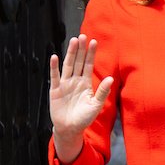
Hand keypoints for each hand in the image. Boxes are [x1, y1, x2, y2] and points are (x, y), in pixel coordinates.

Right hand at [49, 34, 113, 164]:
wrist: (70, 128)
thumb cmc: (84, 117)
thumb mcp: (96, 105)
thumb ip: (102, 92)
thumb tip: (111, 78)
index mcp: (86, 83)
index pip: (88, 65)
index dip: (91, 54)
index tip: (94, 42)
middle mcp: (75, 81)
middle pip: (78, 62)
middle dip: (80, 49)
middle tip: (83, 36)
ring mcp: (65, 84)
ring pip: (68, 66)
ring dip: (70, 53)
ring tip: (73, 41)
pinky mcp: (55, 90)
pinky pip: (55, 77)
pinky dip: (54, 67)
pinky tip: (55, 57)